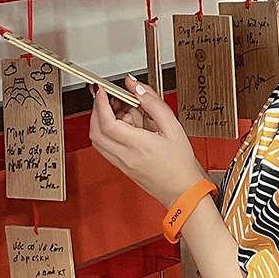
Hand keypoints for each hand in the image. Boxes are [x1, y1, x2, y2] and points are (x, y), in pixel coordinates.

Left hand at [89, 75, 203, 208]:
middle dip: (96, 110)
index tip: (104, 91)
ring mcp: (121, 164)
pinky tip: (122, 128)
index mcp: (138, 145)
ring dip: (99, 122)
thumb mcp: (173, 127)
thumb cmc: (181, 163)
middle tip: (105, 98)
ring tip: (116, 112)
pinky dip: (105, 134)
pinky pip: (105, 148)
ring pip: (97, 141)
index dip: (101, 104)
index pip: (107, 122)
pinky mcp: (122, 167)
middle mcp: (125, 156)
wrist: (183, 189)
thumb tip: (137, 88)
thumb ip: (153, 104)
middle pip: (96, 131)